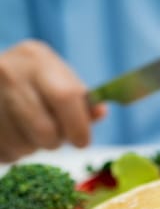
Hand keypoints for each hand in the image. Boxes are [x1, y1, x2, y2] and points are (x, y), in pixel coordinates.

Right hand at [0, 40, 105, 161]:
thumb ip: (83, 101)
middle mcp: (8, 71)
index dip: (79, 126)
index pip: (65, 97)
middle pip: (44, 128)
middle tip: (55, 139)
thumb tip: (100, 112)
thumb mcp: (61, 82)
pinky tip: (12, 134)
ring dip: (32, 147)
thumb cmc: (37, 84)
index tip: (82, 141)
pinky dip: (13, 151)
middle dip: (55, 141)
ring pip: (22, 144)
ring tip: (29, 131)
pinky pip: (4, 150)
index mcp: (37, 57)